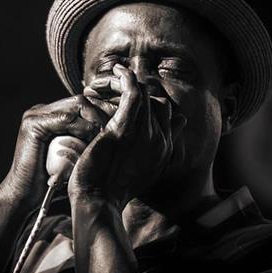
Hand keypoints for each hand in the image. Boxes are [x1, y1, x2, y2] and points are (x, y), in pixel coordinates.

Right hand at [0, 95, 108, 208]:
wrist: (25, 196)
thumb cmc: (53, 179)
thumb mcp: (75, 153)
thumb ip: (87, 137)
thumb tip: (115, 129)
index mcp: (52, 114)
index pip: (84, 102)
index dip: (104, 110)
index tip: (121, 123)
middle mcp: (43, 110)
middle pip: (82, 100)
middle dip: (103, 112)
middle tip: (117, 127)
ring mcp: (35, 115)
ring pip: (77, 104)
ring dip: (96, 119)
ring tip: (106, 135)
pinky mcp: (33, 124)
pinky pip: (65, 118)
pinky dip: (82, 127)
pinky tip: (93, 139)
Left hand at [68, 64, 186, 210]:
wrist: (98, 203)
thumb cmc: (112, 187)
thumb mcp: (141, 168)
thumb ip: (155, 147)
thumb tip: (173, 124)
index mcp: (164, 148)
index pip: (165, 111)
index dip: (148, 101)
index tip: (128, 96)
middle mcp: (160, 139)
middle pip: (156, 100)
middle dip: (135, 89)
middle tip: (111, 87)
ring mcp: (144, 133)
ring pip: (143, 92)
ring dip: (125, 81)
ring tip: (109, 77)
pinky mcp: (125, 128)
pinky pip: (132, 92)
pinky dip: (125, 76)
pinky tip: (116, 69)